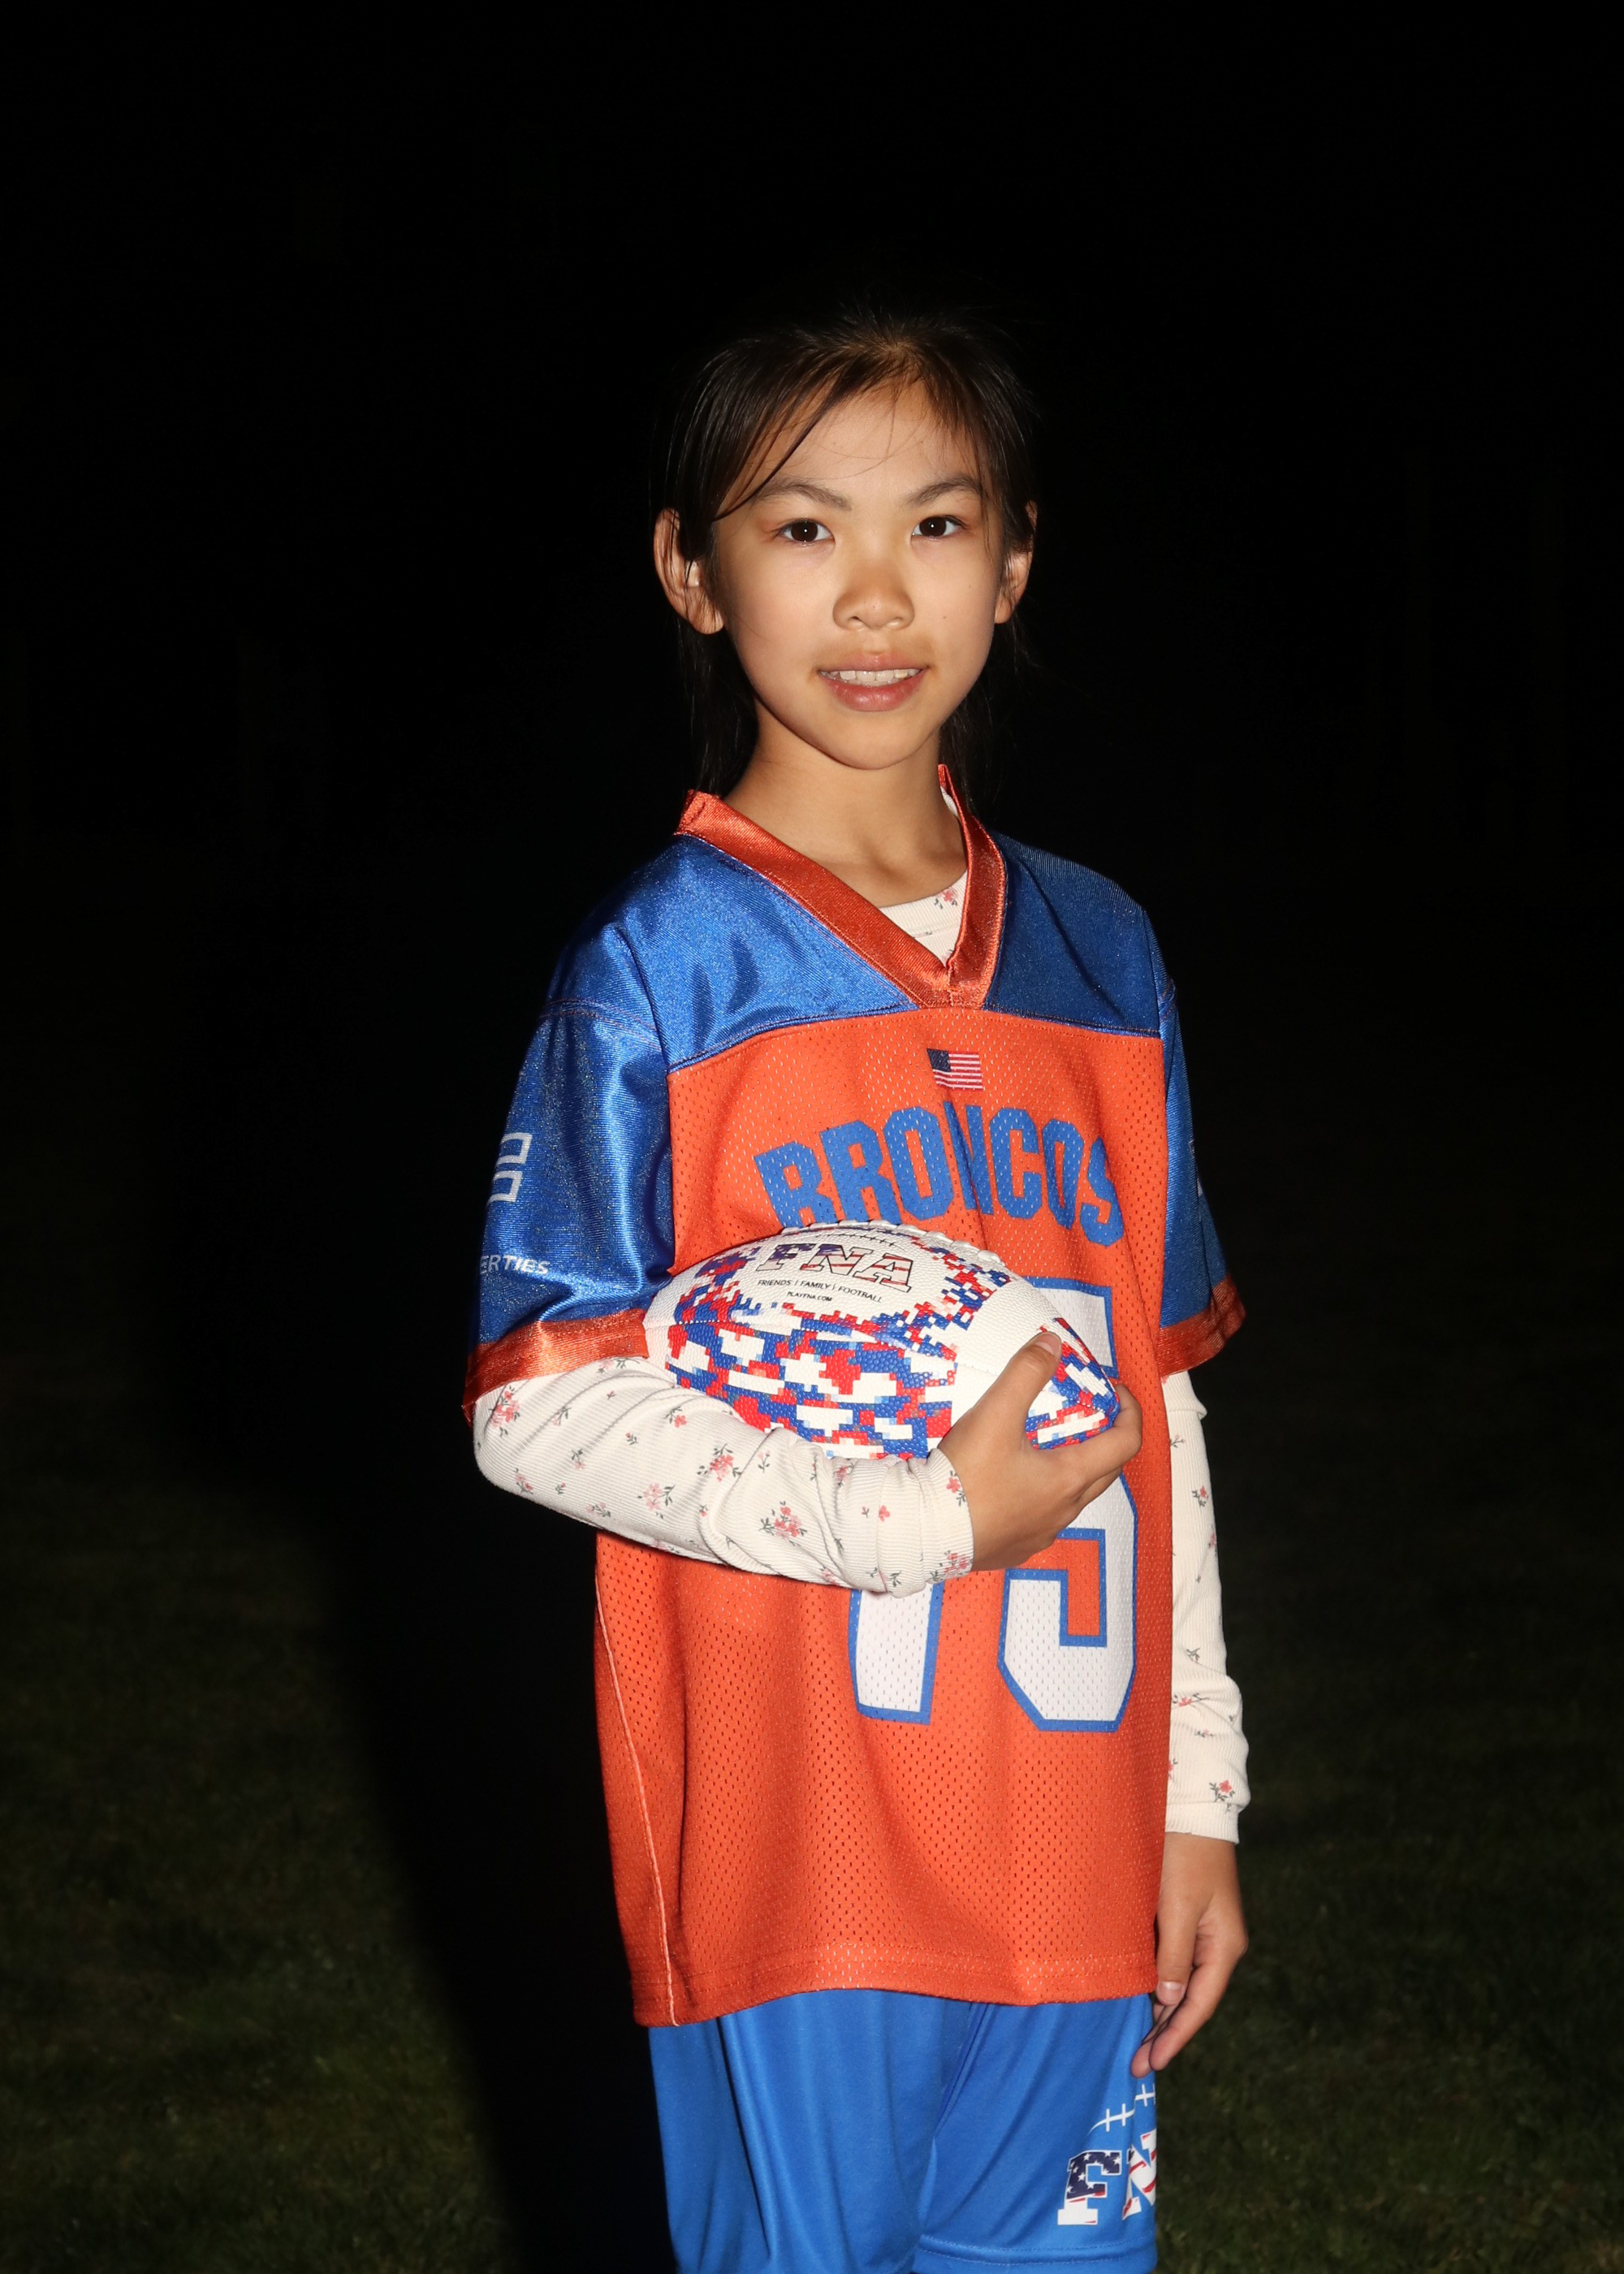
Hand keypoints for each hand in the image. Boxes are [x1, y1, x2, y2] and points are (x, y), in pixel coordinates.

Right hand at [940, 1331, 1142, 1570]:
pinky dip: (1043, 1494)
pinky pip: (1044, 1517)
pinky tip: (1013, 1481)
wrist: (923, 1533)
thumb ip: (1025, 1372)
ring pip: (1074, 1498)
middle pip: (1106, 1472)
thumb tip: (1051, 1342)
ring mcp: (1041, 1533)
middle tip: (1087, 1413)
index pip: (1125, 1444)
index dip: (1130, 1412)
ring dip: (1074, 1468)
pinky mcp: (1016, 1547)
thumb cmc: (964, 1477)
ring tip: (1045, 1444)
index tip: (1115, 1391)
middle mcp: (1063, 1511)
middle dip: (1106, 1439)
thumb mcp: (994, 1414)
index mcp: (1068, 1478)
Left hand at [1130, 1832, 1247, 2076]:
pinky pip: (1174, 1963)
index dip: (1175, 2037)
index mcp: (1224, 1946)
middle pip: (1192, 2000)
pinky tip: (1141, 2001)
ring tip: (1136, 2044)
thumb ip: (1173, 1956)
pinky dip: (1158, 1986)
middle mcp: (1220, 1945)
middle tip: (1137, 2065)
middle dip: (1166, 2033)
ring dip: (1161, 2013)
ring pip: (1182, 1985)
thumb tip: (1168, 2001)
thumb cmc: (1184, 1855)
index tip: (1151, 2064)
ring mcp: (1206, 1932)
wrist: (1191, 1807)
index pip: (1199, 2004)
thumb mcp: (1178, 1907)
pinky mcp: (1189, 1918)